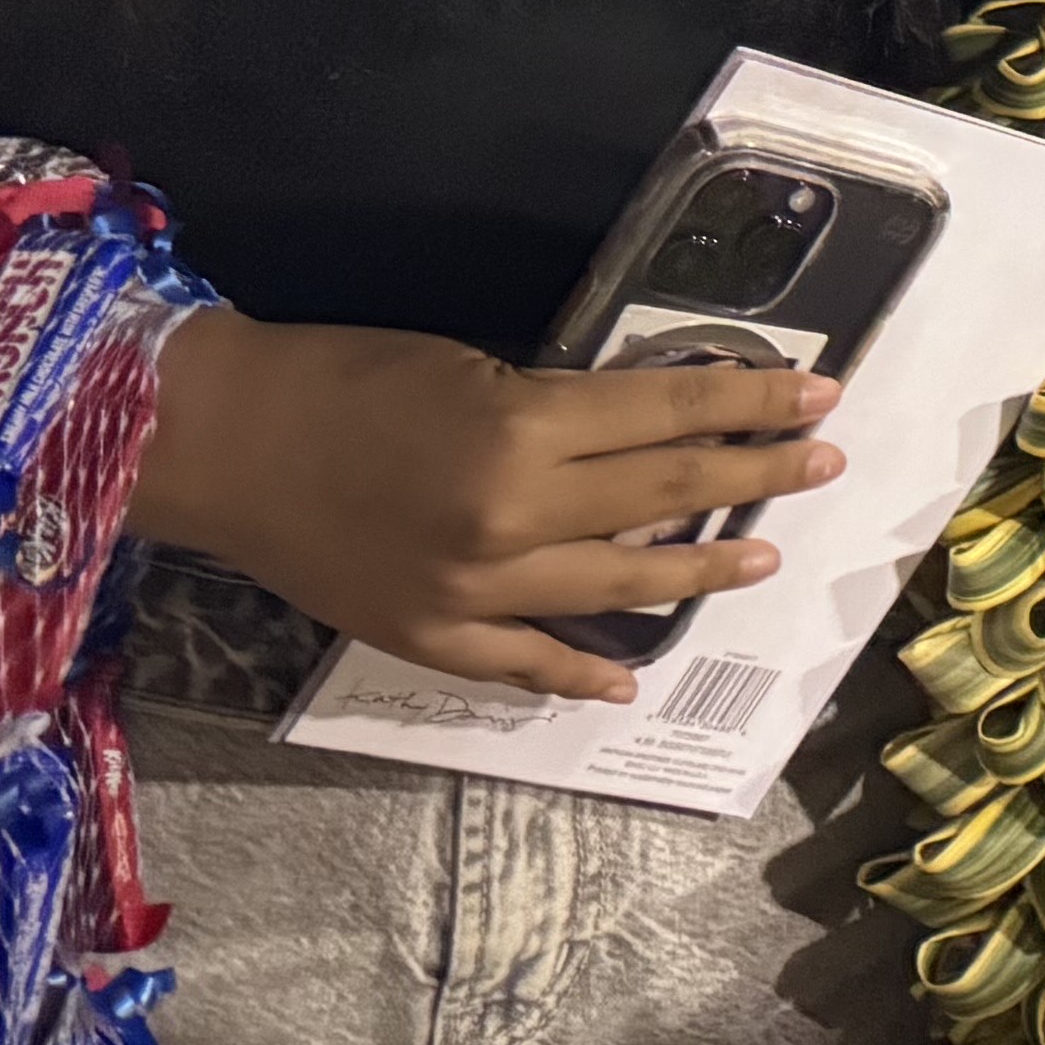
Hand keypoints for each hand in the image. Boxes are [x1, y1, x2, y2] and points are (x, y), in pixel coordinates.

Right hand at [134, 308, 845, 703]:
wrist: (219, 443)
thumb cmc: (343, 378)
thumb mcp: (472, 367)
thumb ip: (558, 410)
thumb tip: (646, 430)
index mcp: (523, 432)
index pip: (670, 414)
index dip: (753, 402)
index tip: (821, 393)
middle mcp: (514, 518)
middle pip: (666, 496)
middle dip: (757, 475)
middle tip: (826, 462)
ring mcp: (475, 591)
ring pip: (618, 582)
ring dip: (702, 570)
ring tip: (766, 554)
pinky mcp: (429, 638)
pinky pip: (524, 665)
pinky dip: (581, 670)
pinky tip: (632, 676)